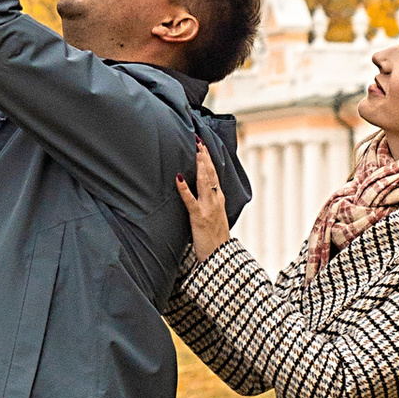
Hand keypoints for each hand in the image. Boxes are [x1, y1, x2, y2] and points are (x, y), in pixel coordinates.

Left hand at [177, 138, 230, 260]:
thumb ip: (207, 204)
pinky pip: (191, 201)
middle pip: (210, 174)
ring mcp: (208, 208)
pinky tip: (178, 178)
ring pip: (205, 182)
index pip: (214, 174)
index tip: (203, 145)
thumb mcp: (214, 217)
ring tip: (194, 150)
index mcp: (218, 200)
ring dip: (199, 165)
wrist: (220, 257)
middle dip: (204, 156)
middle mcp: (215, 201)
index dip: (208, 159)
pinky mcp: (199, 218)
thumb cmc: (214, 239)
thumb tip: (200, 193)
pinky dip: (184, 189)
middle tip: (198, 140)